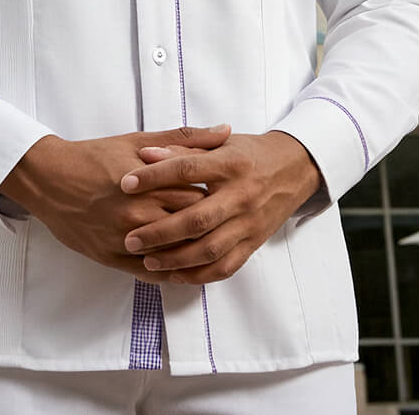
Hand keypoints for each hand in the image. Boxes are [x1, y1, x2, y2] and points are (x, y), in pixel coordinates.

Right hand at [0, 125, 229, 282]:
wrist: (51, 179)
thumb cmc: (95, 156)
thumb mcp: (139, 141)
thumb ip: (185, 138)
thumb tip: (226, 129)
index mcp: (149, 182)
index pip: (198, 194)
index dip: (216, 195)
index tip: (226, 193)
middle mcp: (139, 213)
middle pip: (190, 225)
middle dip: (209, 223)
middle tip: (224, 219)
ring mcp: (126, 239)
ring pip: (175, 254)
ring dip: (194, 251)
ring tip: (210, 243)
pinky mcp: (113, 259)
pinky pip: (152, 274)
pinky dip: (173, 273)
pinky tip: (186, 268)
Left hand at [119, 131, 321, 284]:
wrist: (293, 169)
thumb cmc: (248, 153)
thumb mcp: (220, 143)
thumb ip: (184, 148)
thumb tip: (146, 154)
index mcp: (230, 164)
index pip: (186, 170)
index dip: (154, 177)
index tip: (125, 184)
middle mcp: (241, 195)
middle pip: (196, 219)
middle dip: (159, 232)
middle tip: (130, 238)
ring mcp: (249, 223)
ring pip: (210, 249)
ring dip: (176, 259)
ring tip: (147, 261)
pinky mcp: (254, 243)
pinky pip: (225, 267)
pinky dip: (199, 275)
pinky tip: (175, 275)